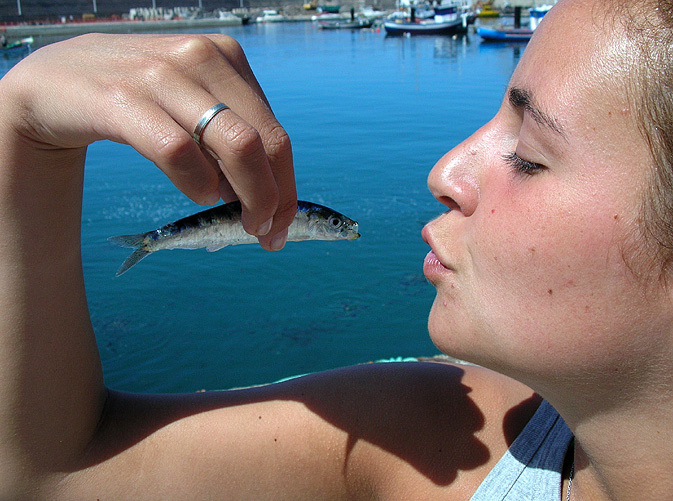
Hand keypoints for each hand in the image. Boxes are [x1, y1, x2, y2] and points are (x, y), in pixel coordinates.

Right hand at [1, 33, 295, 249]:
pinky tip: (198, 194)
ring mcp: (162, 74)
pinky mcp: (120, 97)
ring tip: (235, 217)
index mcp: (226, 58)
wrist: (55, 81)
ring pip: (235, 145)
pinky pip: (178, 151)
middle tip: (264, 232)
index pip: (276, 134)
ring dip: (245, 197)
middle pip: (264, 142)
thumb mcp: (192, 110)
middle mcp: (201, 58)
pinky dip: (196, 184)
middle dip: (273, 198)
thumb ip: (228, 140)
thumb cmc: (136, 101)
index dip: (286, 187)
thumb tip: (266, 196)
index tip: (281, 223)